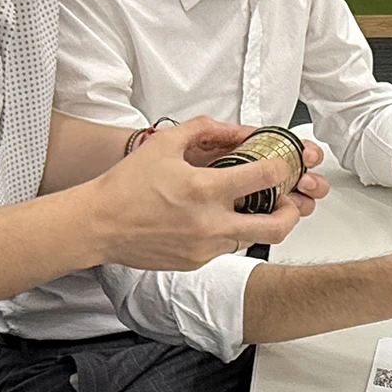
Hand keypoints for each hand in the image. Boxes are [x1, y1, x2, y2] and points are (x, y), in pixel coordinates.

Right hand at [84, 119, 325, 269]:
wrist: (98, 224)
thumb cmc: (126, 185)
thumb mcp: (166, 144)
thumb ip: (205, 129)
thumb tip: (236, 130)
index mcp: (204, 190)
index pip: (264, 178)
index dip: (281, 168)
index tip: (280, 165)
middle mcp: (210, 223)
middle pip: (276, 227)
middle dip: (292, 213)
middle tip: (289, 202)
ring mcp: (204, 248)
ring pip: (251, 238)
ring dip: (258, 223)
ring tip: (249, 208)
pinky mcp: (195, 262)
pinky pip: (225, 248)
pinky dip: (228, 232)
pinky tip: (212, 219)